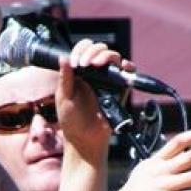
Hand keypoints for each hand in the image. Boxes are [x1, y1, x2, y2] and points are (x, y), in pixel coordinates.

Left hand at [55, 39, 134, 159]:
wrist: (85, 140)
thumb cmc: (71, 121)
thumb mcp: (64, 97)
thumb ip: (65, 78)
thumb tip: (62, 56)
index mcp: (80, 73)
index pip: (83, 50)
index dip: (80, 50)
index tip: (75, 64)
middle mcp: (95, 74)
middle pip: (99, 50)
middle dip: (92, 51)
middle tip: (84, 64)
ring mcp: (108, 81)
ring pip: (113, 57)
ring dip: (106, 55)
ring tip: (97, 64)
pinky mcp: (120, 90)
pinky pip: (128, 73)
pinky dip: (128, 66)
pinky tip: (123, 66)